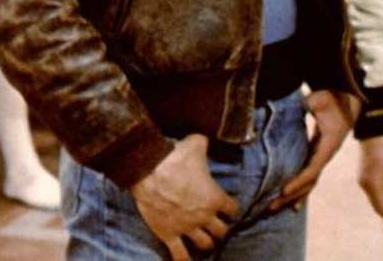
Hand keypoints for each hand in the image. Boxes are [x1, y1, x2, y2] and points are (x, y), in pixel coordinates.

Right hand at [129, 134, 238, 260]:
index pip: (233, 210)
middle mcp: (204, 216)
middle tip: (217, 226)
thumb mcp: (197, 143)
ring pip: (205, 245)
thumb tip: (208, 134)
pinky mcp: (169, 235)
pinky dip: (184, 260)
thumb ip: (206, 142)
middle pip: (222, 232)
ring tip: (204, 241)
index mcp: (215, 196)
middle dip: (221, 229)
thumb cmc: (175, 156)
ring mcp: (187, 227)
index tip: (228, 208)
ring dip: (206, 243)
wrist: (148, 170)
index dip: (231, 209)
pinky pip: (180, 255)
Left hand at [269, 90, 359, 211]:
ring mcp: (322, 157)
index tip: (283, 190)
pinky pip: (308, 176)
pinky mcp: (317, 156)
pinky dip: (299, 189)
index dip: (298, 181)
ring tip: (274, 208)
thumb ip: (312, 103)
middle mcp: (326, 155)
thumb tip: (303, 103)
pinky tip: (292, 203)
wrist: (345, 101)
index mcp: (328, 144)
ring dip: (292, 196)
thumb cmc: (332, 99)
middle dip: (291, 195)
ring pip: (308, 182)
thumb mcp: (322, 99)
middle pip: (309, 181)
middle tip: (271, 207)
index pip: (313, 168)